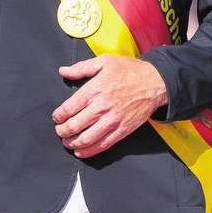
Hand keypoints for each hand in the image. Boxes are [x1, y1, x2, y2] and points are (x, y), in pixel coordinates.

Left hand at [52, 54, 167, 157]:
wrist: (155, 82)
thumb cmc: (130, 71)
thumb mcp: (105, 61)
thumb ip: (82, 67)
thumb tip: (63, 71)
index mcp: (95, 89)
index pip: (69, 108)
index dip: (59, 116)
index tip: (57, 117)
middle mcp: (102, 107)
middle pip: (75, 125)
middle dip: (62, 131)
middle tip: (59, 131)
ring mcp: (112, 121)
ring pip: (86, 138)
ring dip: (72, 143)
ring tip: (67, 142)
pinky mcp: (122, 130)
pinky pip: (102, 145)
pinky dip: (89, 151)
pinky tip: (80, 152)